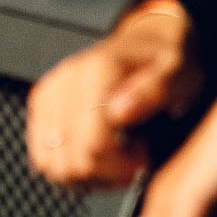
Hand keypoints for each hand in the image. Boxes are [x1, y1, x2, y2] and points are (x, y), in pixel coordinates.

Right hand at [28, 0, 202, 189]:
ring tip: (110, 161)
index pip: (92, 146)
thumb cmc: (166, 62)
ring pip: (49, 162)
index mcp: (98, 72)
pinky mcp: (43, 102)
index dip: (121, 166)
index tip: (142, 157)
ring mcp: (51, 91)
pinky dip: (64, 164)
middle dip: (103, 175)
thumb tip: (120, 112)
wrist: (149, 41)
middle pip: (70, 160)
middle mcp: (66, 79)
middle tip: (129, 163)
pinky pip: (39, 151)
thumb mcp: (176, 74)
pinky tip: (90, 154)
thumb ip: (151, 91)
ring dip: (82, 175)